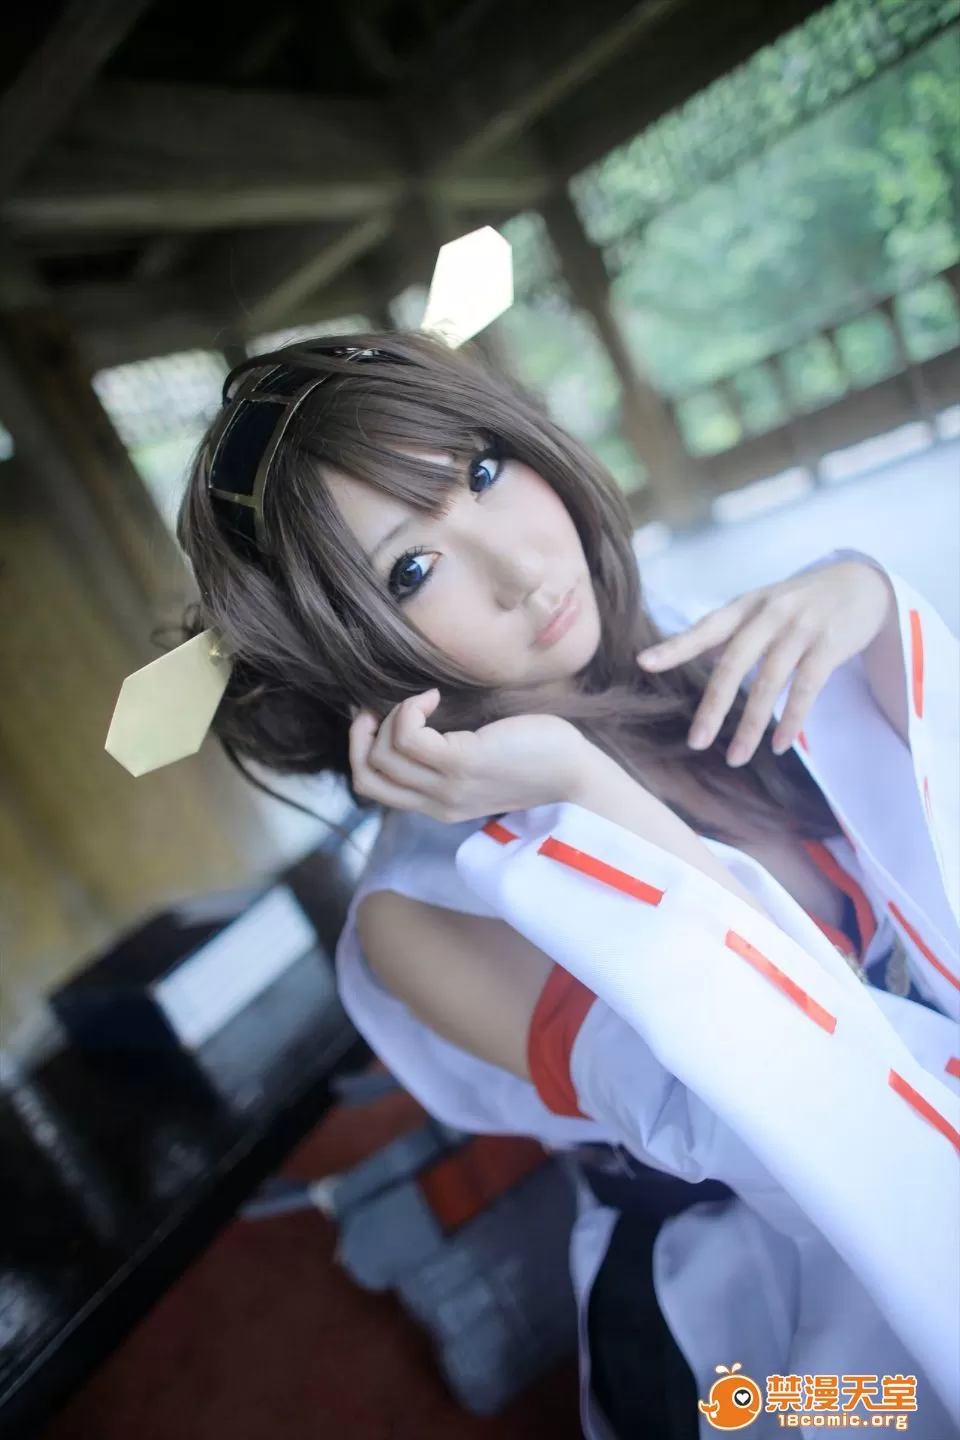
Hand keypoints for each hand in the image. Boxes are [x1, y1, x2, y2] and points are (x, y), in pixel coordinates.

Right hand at [349, 690, 589, 822]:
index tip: (375, 717)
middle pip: (366, 775)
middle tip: (379, 706)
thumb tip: (411, 719)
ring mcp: (448, 786)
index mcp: (438, 806)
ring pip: (382, 754)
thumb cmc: (534, 757)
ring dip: (391, 716)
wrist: (575, 773)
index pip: (372, 788)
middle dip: (360, 734)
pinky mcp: (462, 764)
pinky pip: (409, 736)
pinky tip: (434, 697)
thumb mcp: (478, 765)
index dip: (361, 748)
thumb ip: (445, 756)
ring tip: (421, 701)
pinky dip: (410, 709)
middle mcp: (437, 803)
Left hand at [637, 561, 893, 764]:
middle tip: (696, 742)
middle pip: (733, 664)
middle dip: (713, 707)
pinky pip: (806, 689)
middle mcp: (769, 614)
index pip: (705, 628)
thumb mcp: (762, 607)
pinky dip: (791, 720)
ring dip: (752, 725)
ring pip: (768, 683)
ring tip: (737, 756)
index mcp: (745, 606)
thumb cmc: (801, 601)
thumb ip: (730, 632)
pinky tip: (779, 746)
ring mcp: (801, 629)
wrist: (862, 583)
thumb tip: (693, 657)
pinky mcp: (830, 645)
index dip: (675, 645)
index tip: (644, 662)